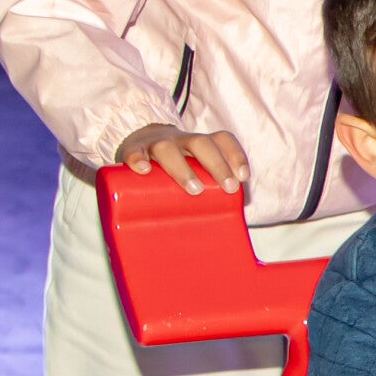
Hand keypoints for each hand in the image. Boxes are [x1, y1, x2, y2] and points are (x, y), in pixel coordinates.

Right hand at [114, 124, 247, 195]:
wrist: (137, 143)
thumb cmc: (174, 168)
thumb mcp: (193, 174)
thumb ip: (208, 196)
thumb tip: (224, 235)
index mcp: (199, 145)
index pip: (222, 140)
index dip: (235, 155)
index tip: (243, 177)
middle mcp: (180, 141)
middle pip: (201, 143)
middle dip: (217, 164)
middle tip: (228, 188)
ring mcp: (155, 144)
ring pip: (168, 148)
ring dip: (183, 168)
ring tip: (194, 189)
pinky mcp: (132, 150)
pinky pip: (134, 151)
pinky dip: (138, 159)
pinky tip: (143, 169)